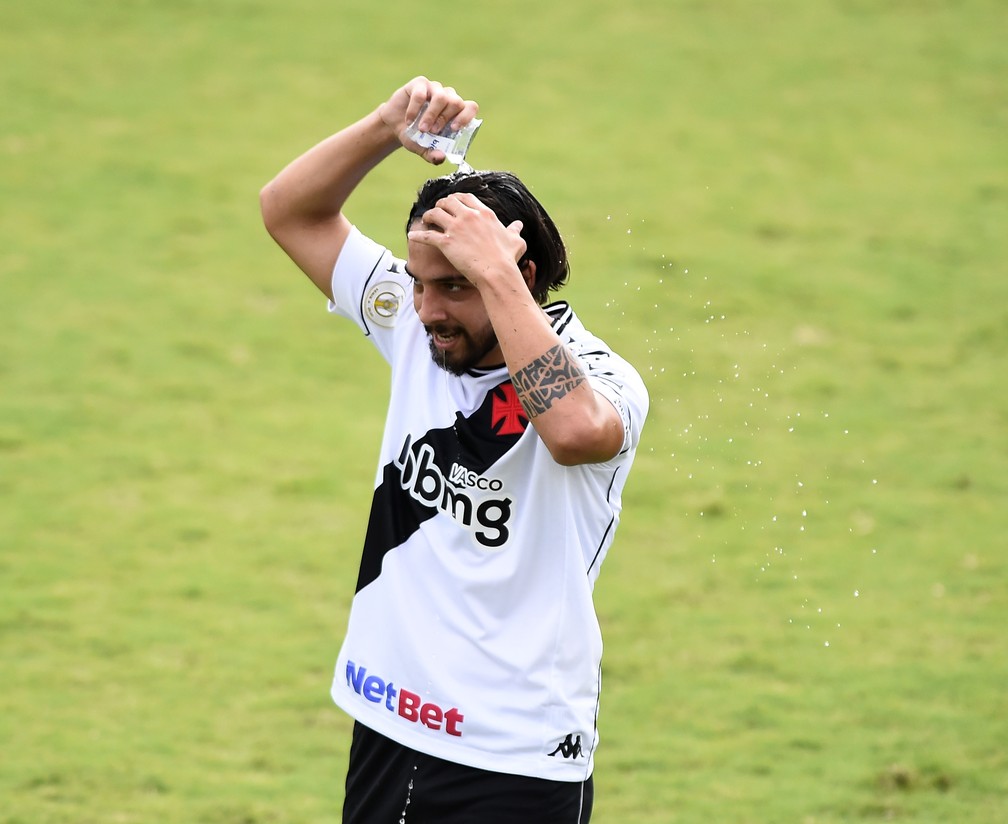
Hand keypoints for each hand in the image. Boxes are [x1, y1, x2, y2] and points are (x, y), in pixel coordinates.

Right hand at [379, 76, 478, 164]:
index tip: (454, 129)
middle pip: (456, 102)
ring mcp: (435, 89)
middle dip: (445, 119)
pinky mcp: (420, 84)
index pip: (470, 107)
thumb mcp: (424, 148)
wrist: (394, 125)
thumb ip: (433, 155)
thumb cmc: (414, 135)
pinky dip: (414, 110)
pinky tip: (409, 121)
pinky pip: (421, 94)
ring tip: (421, 129)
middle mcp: (448, 98)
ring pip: (441, 97)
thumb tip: (441, 158)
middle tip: (433, 132)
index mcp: (455, 112)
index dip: (466, 116)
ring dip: (431, 115)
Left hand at [408, 193, 528, 288]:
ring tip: (426, 220)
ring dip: (429, 215)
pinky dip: (417, 235)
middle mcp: (469, 216)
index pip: (466, 198)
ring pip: (435, 213)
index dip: (457, 199)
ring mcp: (456, 228)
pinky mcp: (446, 242)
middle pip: (448, 201)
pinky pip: (427, 235)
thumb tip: (519, 225)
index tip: (453, 203)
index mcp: (484, 213)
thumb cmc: (508, 259)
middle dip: (441, 204)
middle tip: (438, 210)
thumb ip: (515, 230)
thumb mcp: (515, 241)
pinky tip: (411, 236)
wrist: (497, 273)